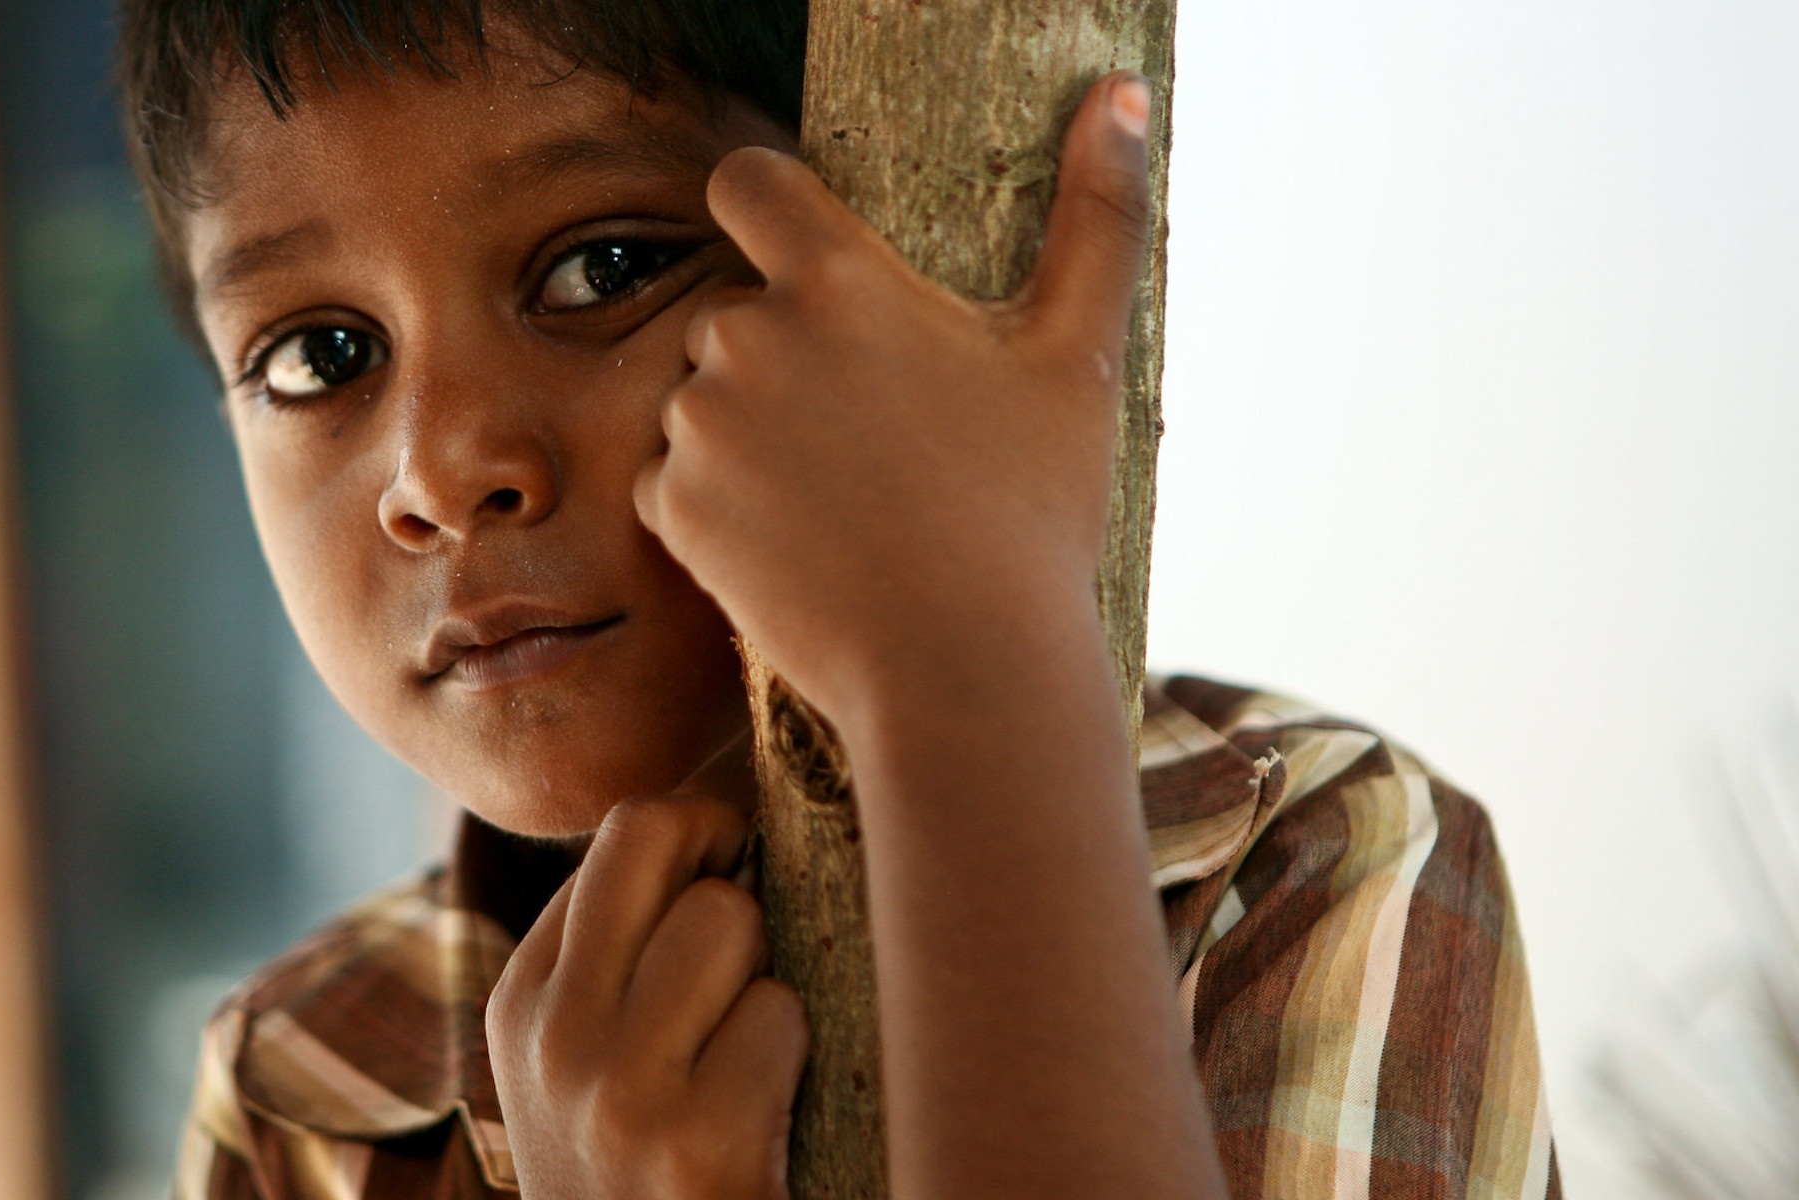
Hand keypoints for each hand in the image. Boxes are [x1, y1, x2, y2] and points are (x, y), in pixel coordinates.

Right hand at [487, 795, 807, 1199]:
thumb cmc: (650, 1171)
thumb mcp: (593, 1062)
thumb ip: (625, 950)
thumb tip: (730, 797)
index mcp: (522, 1000)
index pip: (623, 831)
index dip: (710, 828)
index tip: (747, 863)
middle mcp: (551, 1034)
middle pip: (667, 841)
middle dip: (737, 878)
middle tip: (760, 943)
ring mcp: (614, 1090)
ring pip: (730, 919)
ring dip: (769, 974)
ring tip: (753, 1051)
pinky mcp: (693, 1147)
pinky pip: (781, 1017)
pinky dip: (797, 1058)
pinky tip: (769, 1121)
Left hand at [633, 73, 1154, 725]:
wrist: (961, 670)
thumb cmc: (1029, 513)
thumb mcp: (1076, 356)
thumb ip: (1096, 212)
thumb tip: (1126, 94)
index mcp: (835, 282)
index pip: (746, 181)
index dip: (766, 202)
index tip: (801, 250)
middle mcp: (746, 339)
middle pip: (736, 309)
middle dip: (784, 353)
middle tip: (869, 428)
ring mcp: (698, 427)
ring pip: (702, 398)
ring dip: (749, 429)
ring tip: (843, 493)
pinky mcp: (671, 510)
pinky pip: (673, 479)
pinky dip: (717, 504)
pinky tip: (797, 540)